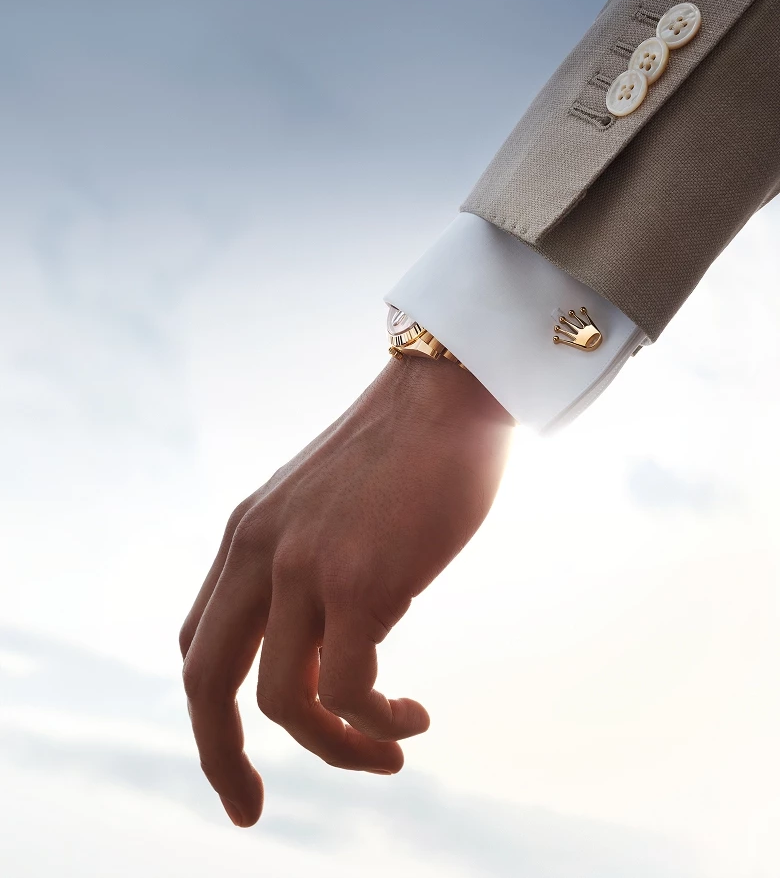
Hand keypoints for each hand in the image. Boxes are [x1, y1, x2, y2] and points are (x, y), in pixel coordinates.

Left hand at [179, 355, 513, 826]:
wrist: (447, 393)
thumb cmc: (405, 453)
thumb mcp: (331, 514)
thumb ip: (313, 572)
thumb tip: (331, 651)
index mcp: (246, 536)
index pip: (200, 641)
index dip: (210, 707)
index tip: (243, 751)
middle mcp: (258, 553)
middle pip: (204, 683)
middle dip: (219, 758)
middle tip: (248, 811)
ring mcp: (303, 567)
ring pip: (283, 703)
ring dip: (334, 750)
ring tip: (388, 755)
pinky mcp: (358, 581)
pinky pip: (348, 690)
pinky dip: (376, 723)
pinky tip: (415, 717)